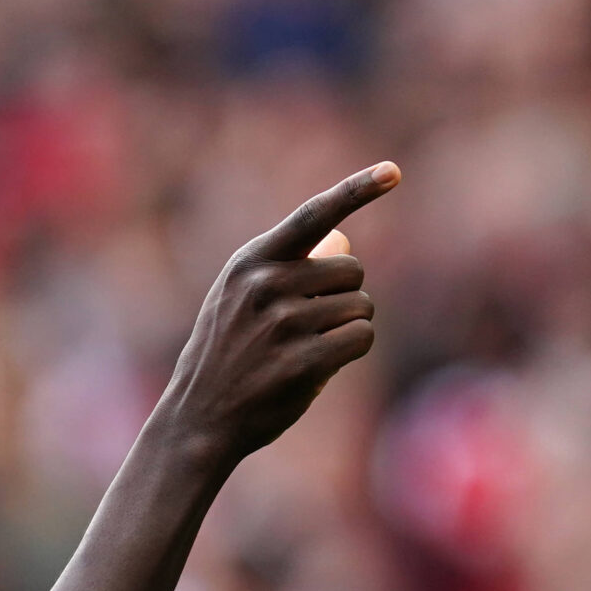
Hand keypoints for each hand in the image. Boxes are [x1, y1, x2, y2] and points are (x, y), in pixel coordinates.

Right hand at [160, 161, 398, 467]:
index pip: (312, 215)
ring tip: (307, 348)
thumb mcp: (240, 301)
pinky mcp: (303, 360)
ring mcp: (283, 322)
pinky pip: (361, 337)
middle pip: (352, 270)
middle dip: (345, 297)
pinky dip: (352, 350)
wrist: (198, 419)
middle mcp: (265, 284)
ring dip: (348, 328)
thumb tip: (344, 241)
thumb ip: (287, 270)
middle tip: (308, 326)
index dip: (356, 190)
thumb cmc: (229, 355)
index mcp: (249, 261)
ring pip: (362, 306)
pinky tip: (320, 366)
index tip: (393, 171)